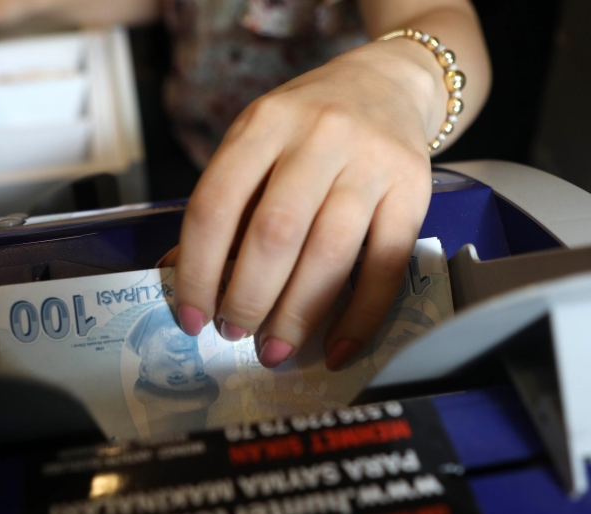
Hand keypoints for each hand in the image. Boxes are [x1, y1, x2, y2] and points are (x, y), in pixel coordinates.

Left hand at [169, 39, 446, 369]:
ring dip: (298, 314)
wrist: (386, 85)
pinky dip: (360, 317)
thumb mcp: (255, 145)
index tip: (191, 317)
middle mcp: (319, 135)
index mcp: (264, 123)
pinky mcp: (414, 190)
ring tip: (275, 350)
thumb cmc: (307, 128)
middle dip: (249, 297)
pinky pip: (387, 265)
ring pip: (330, 252)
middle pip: (275, 232)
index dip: (198, 270)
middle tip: (234, 334)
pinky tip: (337, 350)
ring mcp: (371, 161)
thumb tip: (176, 274)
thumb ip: (224, 206)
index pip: (216, 204)